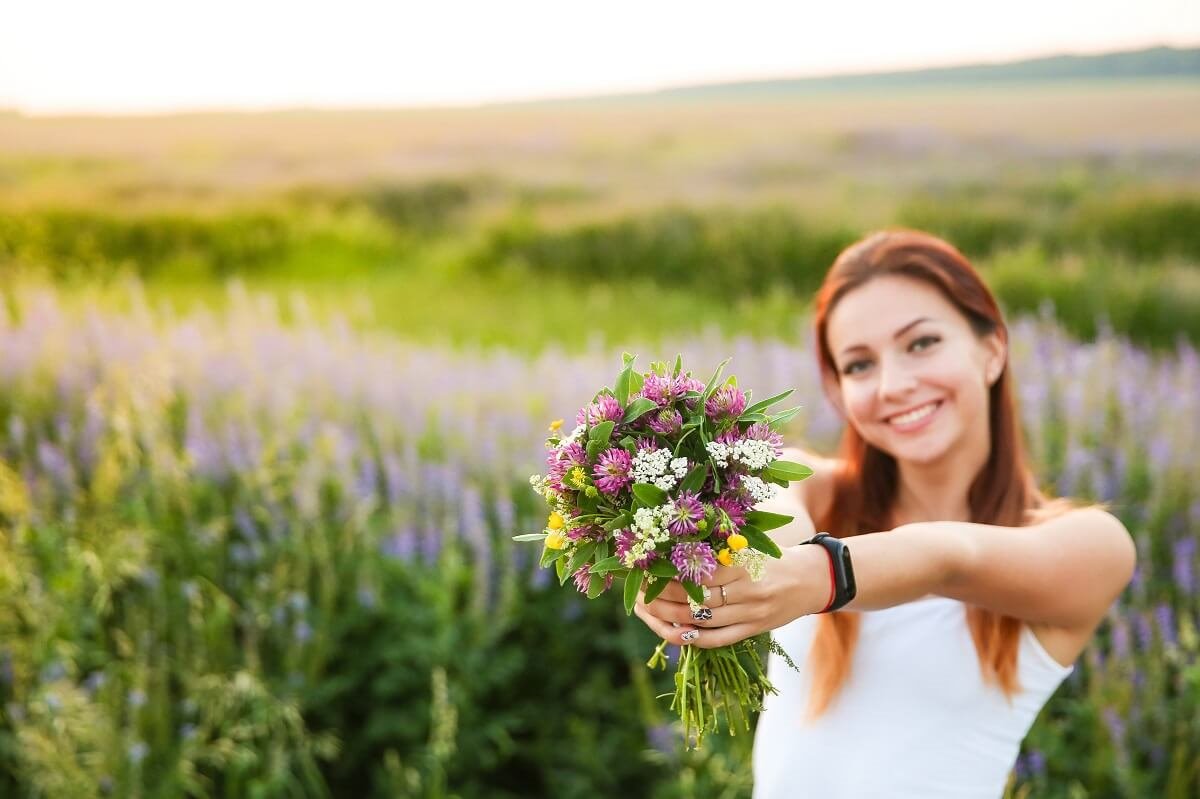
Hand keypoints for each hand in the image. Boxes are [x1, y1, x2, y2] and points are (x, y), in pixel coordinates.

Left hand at [632, 543, 831, 648]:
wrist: (812, 579)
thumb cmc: (773, 557)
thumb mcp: (748, 547)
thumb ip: (717, 551)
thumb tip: (672, 551)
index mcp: (744, 565)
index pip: (699, 572)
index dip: (670, 572)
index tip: (649, 567)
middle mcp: (748, 591)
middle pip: (696, 598)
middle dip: (663, 596)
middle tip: (641, 590)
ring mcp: (751, 614)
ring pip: (703, 620)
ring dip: (671, 617)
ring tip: (648, 609)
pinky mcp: (754, 630)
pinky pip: (718, 639)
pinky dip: (693, 638)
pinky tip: (673, 631)